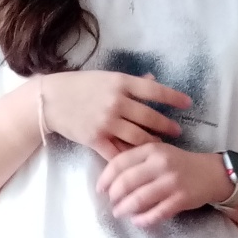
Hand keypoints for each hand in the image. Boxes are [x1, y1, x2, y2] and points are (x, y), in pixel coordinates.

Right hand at [38, 70, 191, 159]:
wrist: (50, 100)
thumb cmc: (79, 86)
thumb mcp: (106, 77)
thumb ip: (130, 82)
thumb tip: (152, 80)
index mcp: (120, 83)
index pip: (153, 90)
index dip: (173, 98)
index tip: (188, 103)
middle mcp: (116, 102)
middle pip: (149, 118)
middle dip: (167, 126)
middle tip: (177, 132)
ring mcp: (106, 122)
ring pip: (138, 137)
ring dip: (152, 143)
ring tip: (161, 146)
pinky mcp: (95, 139)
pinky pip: (117, 152)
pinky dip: (130, 157)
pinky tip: (139, 160)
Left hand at [96, 143, 234, 227]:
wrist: (213, 173)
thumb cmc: (180, 164)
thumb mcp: (159, 153)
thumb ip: (138, 160)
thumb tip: (111, 179)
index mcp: (152, 149)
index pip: (120, 162)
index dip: (106, 178)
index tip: (100, 189)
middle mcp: (161, 164)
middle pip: (126, 182)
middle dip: (114, 196)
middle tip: (111, 203)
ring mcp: (171, 182)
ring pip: (139, 199)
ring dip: (125, 209)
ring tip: (119, 213)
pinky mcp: (181, 199)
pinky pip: (157, 213)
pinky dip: (143, 220)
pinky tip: (137, 221)